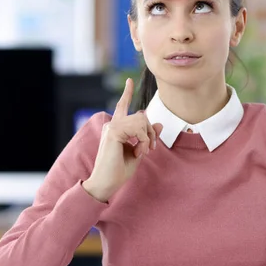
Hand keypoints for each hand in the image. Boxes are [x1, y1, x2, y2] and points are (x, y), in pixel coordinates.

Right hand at [83, 78, 162, 201]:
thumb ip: (147, 137)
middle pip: (141, 116)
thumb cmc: (119, 171)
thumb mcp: (139, 151)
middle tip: (150, 149)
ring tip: (142, 152)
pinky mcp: (114, 132)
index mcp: (116, 128)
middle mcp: (112, 125)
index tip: (129, 80)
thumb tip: (159, 124)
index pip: (122, 106)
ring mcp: (112, 127)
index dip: (127, 93)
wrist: (106, 184)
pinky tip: (138, 152)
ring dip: (147, 138)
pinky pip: (138, 129)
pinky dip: (143, 141)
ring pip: (141, 120)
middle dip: (151, 132)